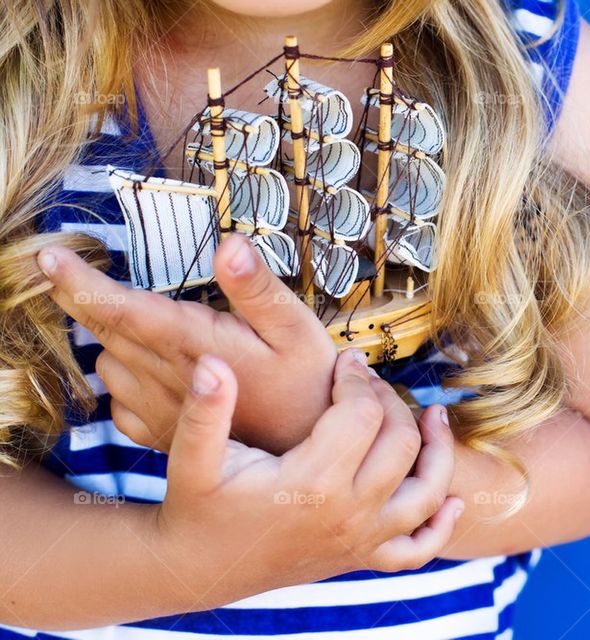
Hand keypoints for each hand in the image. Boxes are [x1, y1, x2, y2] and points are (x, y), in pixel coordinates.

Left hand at [38, 235, 336, 452]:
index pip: (122, 309)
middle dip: (79, 296)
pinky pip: (117, 400)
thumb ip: (258, 289)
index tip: (48, 256)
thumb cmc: (307, 389)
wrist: (304, 462)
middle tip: (60, 269)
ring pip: (107, 362)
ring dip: (106, 336)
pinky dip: (120, 376)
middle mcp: (167, 378)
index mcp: (194, 345)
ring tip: (122, 316)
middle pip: (104, 330)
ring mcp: (158, 409)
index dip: (81, 281)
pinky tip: (143, 367)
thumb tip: (229, 245)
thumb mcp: (298, 331)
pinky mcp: (160, 433)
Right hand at [154, 350, 462, 606]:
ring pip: (426, 495)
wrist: (197, 570)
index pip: (363, 414)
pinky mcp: (361, 558)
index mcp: (312, 483)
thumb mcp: (192, 458)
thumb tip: (212, 361)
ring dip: (440, 453)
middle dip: (392, 403)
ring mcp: (360, 540)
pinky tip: (452, 502)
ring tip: (436, 417)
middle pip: (402, 444)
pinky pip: (418, 550)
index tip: (346, 359)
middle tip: (371, 382)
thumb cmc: (196, 508)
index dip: (358, 378)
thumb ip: (206, 410)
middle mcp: (347, 513)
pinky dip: (441, 527)